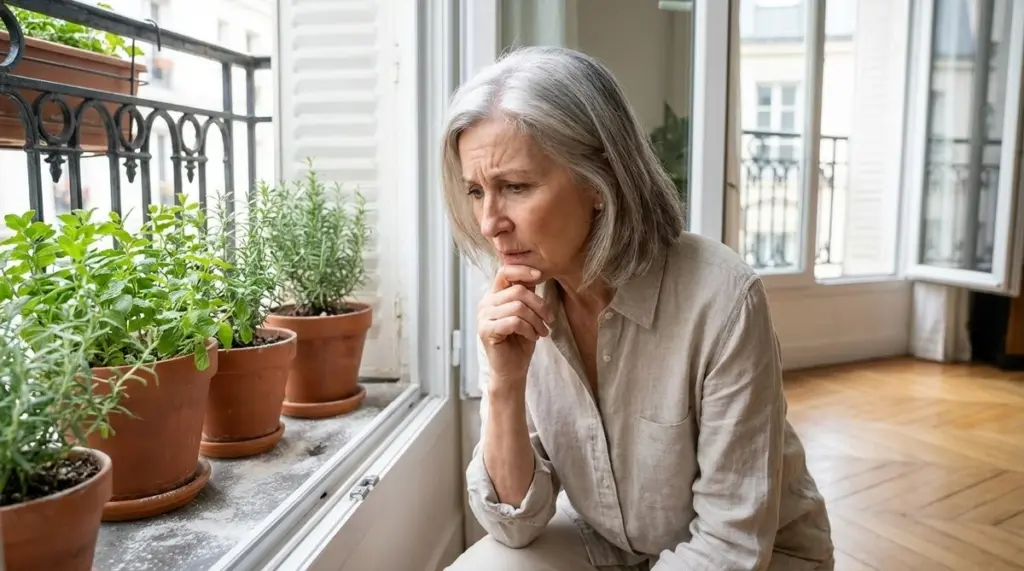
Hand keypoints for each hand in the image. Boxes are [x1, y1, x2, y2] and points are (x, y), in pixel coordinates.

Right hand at [478, 264, 553, 391]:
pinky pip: (514, 322)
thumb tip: (535, 272)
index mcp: (493, 295)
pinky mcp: (486, 331)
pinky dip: (529, 329)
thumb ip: (526, 294)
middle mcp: (485, 303)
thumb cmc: (520, 340)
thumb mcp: (527, 313)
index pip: (504, 272)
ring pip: (518, 307)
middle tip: (549, 320)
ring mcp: (483, 317)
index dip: (522, 270)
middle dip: (539, 305)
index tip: (540, 275)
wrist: (513, 368)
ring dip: (536, 320)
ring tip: (542, 331)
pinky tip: (533, 337)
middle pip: (518, 291)